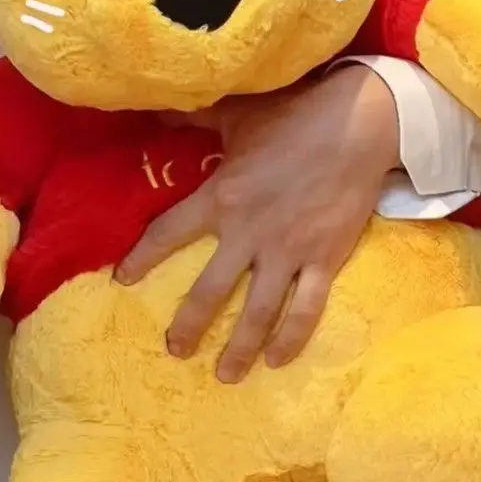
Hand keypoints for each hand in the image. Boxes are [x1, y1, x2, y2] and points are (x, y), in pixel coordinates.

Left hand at [116, 65, 399, 381]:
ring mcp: (288, 251)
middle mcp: (248, 233)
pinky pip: (306, 309)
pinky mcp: (324, 259)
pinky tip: (277, 361)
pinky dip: (292, 338)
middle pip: (209, 291)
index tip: (122, 281)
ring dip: (239, 348)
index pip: (168, 233)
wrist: (358, 123)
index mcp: (221, 197)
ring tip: (225, 375)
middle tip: (175, 351)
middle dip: (189, 325)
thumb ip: (193, 116)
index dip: (142, 259)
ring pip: (257, 312)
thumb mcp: (237, 113)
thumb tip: (155, 105)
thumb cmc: (294, 115)